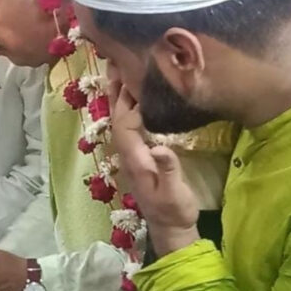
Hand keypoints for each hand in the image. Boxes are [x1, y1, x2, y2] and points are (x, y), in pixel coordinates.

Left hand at [110, 82, 199, 255]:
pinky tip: (134, 99)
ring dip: (118, 96)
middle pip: (117, 117)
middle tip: (116, 60)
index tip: (137, 78)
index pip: (125, 124)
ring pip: (120, 120)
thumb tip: (161, 148)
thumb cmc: (174, 211)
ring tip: (119, 71)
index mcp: (135, 159)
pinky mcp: (139, 156)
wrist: (170, 230)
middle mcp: (128, 154)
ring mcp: (132, 155)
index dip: (128, 102)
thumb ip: (168, 170)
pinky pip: (128, 126)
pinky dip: (127, 108)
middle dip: (116, 90)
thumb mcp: (174, 193)